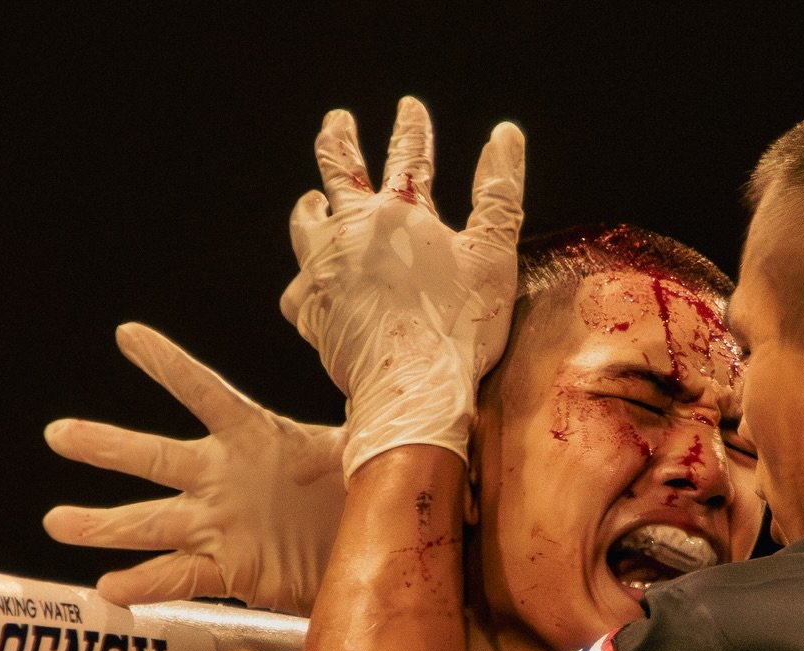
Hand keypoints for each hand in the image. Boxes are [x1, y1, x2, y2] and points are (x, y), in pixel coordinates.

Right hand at [43, 324, 345, 615]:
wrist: (362, 557)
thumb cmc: (357, 496)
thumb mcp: (366, 453)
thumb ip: (364, 424)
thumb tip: (390, 397)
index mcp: (252, 438)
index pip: (205, 393)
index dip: (170, 366)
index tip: (128, 335)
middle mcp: (221, 479)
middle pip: (154, 458)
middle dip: (106, 447)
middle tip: (58, 434)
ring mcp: (218, 526)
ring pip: (150, 523)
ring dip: (104, 525)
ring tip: (57, 523)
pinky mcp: (227, 571)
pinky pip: (179, 578)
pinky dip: (144, 585)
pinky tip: (109, 590)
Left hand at [281, 96, 523, 476]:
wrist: (411, 387)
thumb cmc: (458, 325)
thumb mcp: (493, 255)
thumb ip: (498, 194)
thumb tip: (505, 135)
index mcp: (398, 213)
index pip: (407, 157)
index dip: (412, 129)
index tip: (409, 109)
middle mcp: (351, 232)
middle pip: (339, 172)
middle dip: (339, 141)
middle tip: (337, 123)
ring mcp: (323, 272)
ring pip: (306, 226)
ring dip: (310, 208)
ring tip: (311, 202)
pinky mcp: (311, 315)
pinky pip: (297, 292)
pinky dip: (304, 284)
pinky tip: (307, 289)